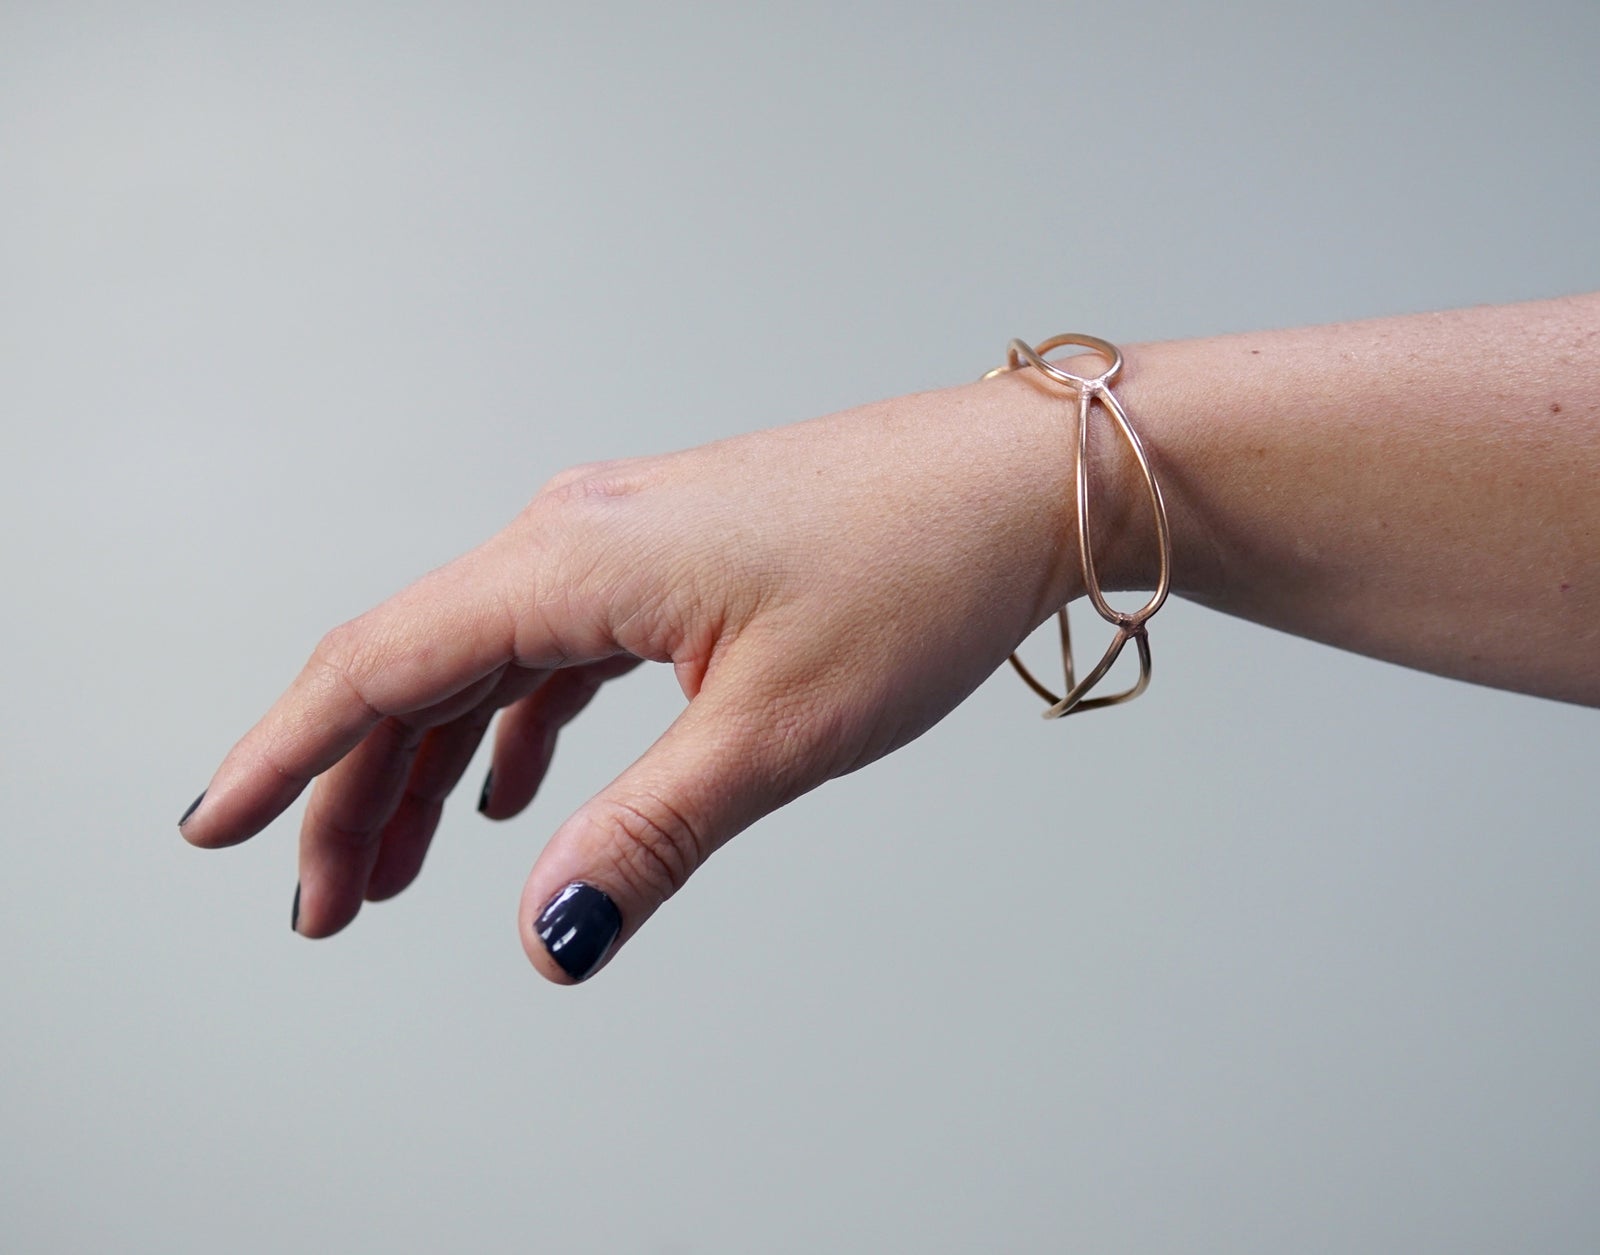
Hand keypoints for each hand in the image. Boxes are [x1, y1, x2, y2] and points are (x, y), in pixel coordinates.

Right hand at [179, 370, 1086, 981]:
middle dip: (356, 792)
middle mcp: (576, 534)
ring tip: (404, 869)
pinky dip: (514, 724)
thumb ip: (649, 834)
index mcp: (574, 560)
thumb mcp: (776, 729)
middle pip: (414, 669)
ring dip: (432, 764)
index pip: (380, 664)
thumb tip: (551, 934)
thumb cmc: (917, 571)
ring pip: (481, 661)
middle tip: (331, 906)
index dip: (287, 753)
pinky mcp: (672, 559)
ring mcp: (624, 540)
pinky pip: (552, 648)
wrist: (1022, 485)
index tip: (216, 829)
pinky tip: (518, 787)